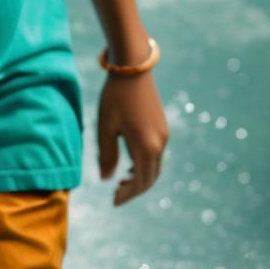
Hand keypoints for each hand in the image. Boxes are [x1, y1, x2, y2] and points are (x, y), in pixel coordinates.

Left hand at [97, 71, 169, 206]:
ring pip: (155, 166)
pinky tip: (129, 161)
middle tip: (116, 193)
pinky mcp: (162, 126)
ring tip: (121, 178)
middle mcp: (160, 144)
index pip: (140, 182)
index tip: (113, 201)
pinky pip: (156, 153)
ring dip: (140, 176)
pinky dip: (144, 163)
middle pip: (150, 177)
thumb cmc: (114, 96)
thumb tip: (106, 178)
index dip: (127, 194)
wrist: (133, 68)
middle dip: (134, 188)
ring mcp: (164, 134)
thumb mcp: (105, 126)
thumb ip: (106, 154)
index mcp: (146, 147)